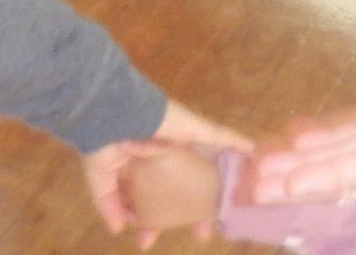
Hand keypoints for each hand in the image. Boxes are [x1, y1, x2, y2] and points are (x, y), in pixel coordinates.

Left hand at [82, 99, 249, 241]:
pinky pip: (106, 200)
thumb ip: (223, 138)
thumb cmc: (163, 122)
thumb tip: (253, 149)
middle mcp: (148, 160)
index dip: (200, 205)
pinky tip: (121, 230)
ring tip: (146, 244)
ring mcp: (124, 168)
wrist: (119, 113)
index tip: (207, 228)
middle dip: (172, 218)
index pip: (189, 182)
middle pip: (163, 196)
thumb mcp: (199, 129)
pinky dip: (113, 215)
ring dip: (143, 223)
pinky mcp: (101, 174)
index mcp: (171, 151)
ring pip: (135, 202)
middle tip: (182, 238)